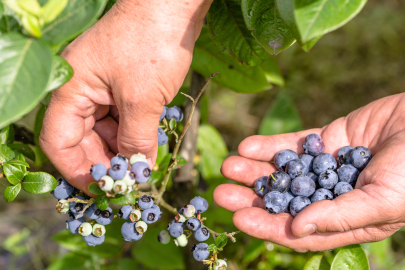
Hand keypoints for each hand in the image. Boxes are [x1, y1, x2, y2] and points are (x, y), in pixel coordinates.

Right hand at [39, 0, 211, 193]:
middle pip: (82, 139)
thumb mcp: (143, 99)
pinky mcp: (123, 85)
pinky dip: (132, 135)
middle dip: (104, 163)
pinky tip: (146, 148)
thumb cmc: (152, 44)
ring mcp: (102, 87)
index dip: (77, 171)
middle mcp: (81, 90)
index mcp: (71, 90)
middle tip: (127, 184)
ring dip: (120, 151)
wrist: (172, 6)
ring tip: (140, 168)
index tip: (101, 191)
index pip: (59, 142)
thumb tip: (135, 172)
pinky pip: (120, 118)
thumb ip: (136, 140)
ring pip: (103, 131)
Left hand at [214, 93, 404, 251]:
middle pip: (282, 201)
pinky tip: (247, 146)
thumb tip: (295, 228)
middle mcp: (330, 196)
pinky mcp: (325, 140)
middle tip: (220, 194)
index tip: (238, 219)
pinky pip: (293, 144)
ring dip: (254, 170)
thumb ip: (340, 216)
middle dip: (251, 198)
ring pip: (283, 171)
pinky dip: (271, 146)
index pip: (298, 231)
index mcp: (345, 220)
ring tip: (227, 167)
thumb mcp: (383, 201)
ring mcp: (326, 167)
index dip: (267, 227)